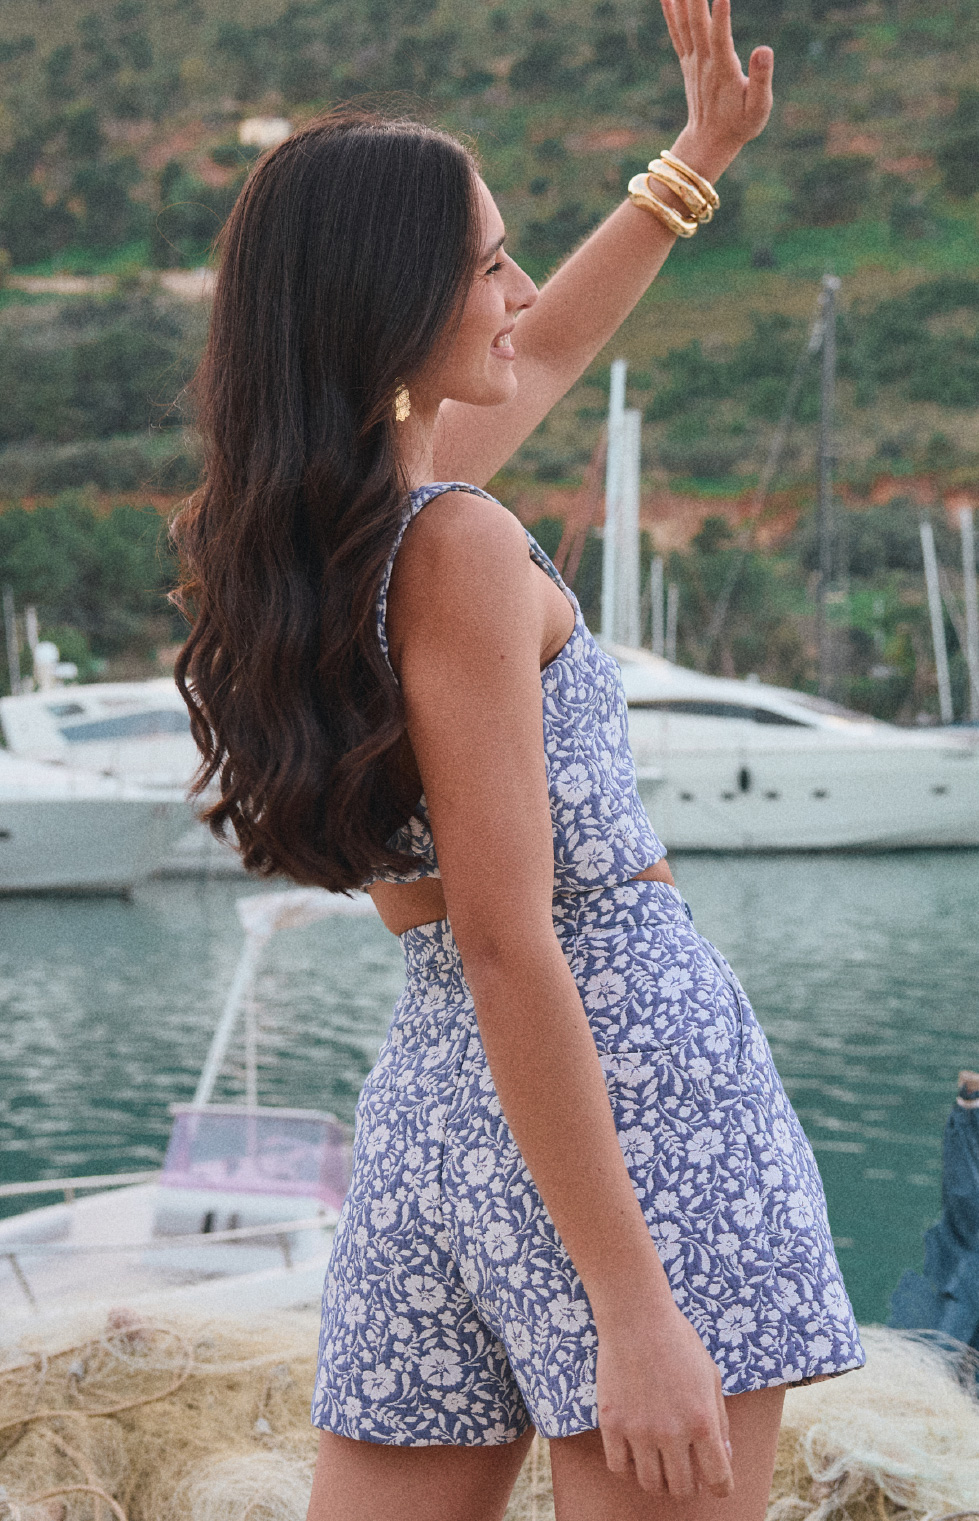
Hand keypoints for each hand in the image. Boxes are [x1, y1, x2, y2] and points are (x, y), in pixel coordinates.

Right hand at [596, 1301, 733, 1498]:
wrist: (636, 1316)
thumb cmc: (678, 1340)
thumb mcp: (710, 1375)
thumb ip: (720, 1419)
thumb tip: (724, 1457)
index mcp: (702, 1421)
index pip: (718, 1479)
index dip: (721, 1487)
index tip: (716, 1484)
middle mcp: (672, 1433)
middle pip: (682, 1488)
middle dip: (687, 1485)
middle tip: (684, 1472)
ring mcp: (639, 1430)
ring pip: (650, 1484)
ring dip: (658, 1480)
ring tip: (658, 1465)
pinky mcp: (611, 1423)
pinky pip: (619, 1467)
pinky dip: (628, 1466)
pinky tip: (633, 1451)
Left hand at [661, 0, 773, 181]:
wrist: (709, 142)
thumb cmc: (739, 125)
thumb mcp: (758, 109)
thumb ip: (761, 80)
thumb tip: (764, 49)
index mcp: (723, 72)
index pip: (720, 37)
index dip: (720, 13)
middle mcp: (704, 63)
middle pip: (697, 23)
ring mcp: (693, 61)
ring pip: (684, 23)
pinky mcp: (687, 61)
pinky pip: (676, 32)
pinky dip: (670, 12)